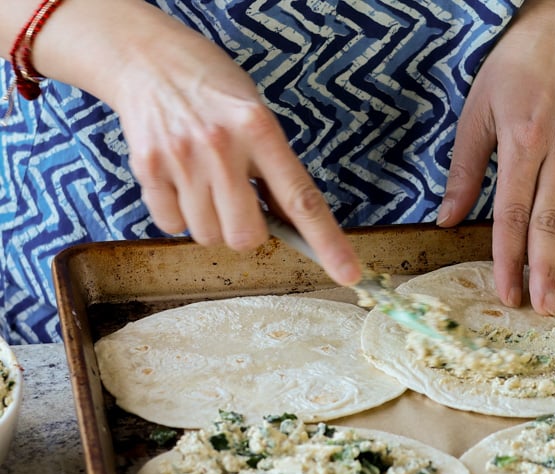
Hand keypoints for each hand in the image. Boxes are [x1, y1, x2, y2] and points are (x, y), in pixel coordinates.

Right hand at [28, 1, 361, 285]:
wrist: (146, 57)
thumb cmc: (214, 89)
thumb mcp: (259, 116)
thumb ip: (275, 167)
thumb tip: (293, 225)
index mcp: (260, 130)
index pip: (303, 200)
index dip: (328, 243)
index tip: (349, 274)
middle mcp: (221, 146)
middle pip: (246, 236)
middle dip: (249, 233)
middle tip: (241, 202)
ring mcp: (181, 159)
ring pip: (208, 236)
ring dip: (213, 224)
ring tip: (208, 185)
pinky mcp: (147, 168)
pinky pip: (171, 226)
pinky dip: (180, 217)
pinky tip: (183, 184)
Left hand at [437, 0, 554, 313]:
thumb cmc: (513, 71)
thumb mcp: (476, 113)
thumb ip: (465, 170)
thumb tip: (447, 218)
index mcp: (524, 141)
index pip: (515, 215)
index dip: (510, 259)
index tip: (506, 292)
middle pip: (553, 225)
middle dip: (545, 273)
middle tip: (541, 309)